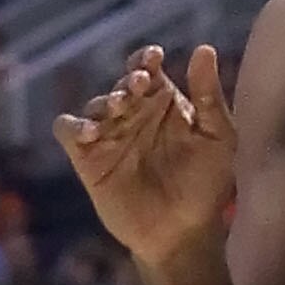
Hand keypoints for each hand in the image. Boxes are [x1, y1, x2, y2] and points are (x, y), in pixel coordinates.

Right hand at [54, 43, 236, 267]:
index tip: (154, 58)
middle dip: (128, 80)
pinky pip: (67, 129)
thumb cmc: (205, 187)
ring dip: (105, 102)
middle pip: (121, 84)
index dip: (146, 59)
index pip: (147, 69)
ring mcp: (108, 136)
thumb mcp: (218, 139)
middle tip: (140, 84)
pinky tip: (91, 133)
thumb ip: (209, 96)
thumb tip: (204, 48)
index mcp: (162, 104)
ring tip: (120, 109)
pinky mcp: (87, 158)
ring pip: (95, 103)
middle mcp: (132, 115)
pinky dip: (73, 125)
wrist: (183, 235)